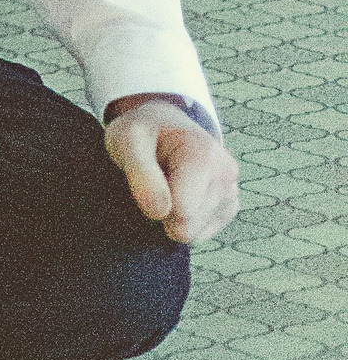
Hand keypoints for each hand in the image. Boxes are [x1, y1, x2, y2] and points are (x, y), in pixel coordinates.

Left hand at [103, 97, 239, 244]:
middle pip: (187, 227)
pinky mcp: (229, 208)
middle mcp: (226, 174)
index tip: (148, 176)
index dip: (155, 202)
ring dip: (173, 216)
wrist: (163, 125)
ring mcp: (231, 193)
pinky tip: (180, 193)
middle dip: (165, 212)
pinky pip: (200, 234)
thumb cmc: (143, 134)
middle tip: (156, 181)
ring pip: (193, 234)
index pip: (181, 210)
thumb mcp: (127, 140)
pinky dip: (184, 220)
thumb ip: (140, 173)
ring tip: (168, 183)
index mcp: (204, 154)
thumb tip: (158, 212)